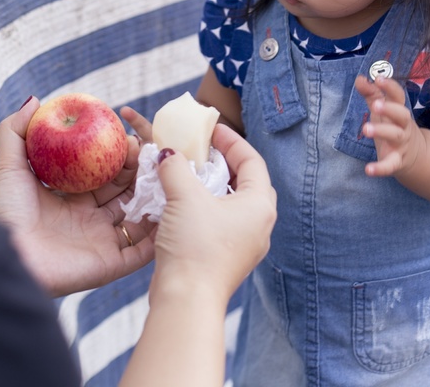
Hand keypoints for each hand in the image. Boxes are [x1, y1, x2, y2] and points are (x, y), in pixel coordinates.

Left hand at [0, 97, 155, 297]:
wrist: (7, 256)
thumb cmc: (4, 213)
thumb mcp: (7, 166)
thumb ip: (15, 131)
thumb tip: (35, 101)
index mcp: (69, 200)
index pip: (104, 173)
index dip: (118, 155)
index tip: (129, 137)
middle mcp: (88, 220)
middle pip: (125, 192)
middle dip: (140, 171)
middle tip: (148, 151)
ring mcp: (101, 242)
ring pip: (139, 216)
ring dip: (154, 196)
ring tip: (166, 173)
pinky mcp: (110, 264)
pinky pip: (142, 250)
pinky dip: (159, 234)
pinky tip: (172, 210)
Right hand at [150, 124, 275, 304]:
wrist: (187, 300)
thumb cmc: (194, 246)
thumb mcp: (184, 197)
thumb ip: (176, 167)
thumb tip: (169, 154)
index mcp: (260, 205)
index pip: (252, 160)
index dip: (231, 140)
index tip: (211, 129)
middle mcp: (260, 224)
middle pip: (246, 181)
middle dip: (224, 162)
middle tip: (202, 150)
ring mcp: (246, 243)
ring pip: (233, 203)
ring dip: (212, 185)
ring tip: (190, 173)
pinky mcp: (229, 257)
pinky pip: (222, 222)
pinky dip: (206, 206)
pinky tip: (184, 203)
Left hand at [355, 75, 427, 178]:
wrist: (414, 154)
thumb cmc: (393, 125)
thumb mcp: (382, 109)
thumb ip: (370, 93)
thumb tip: (359, 78)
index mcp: (399, 110)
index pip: (398, 96)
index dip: (390, 87)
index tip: (379, 78)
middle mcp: (403, 126)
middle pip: (402, 115)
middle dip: (390, 109)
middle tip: (376, 105)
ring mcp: (401, 144)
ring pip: (395, 136)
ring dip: (382, 132)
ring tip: (366, 129)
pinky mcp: (397, 161)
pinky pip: (391, 165)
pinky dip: (381, 168)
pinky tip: (368, 170)